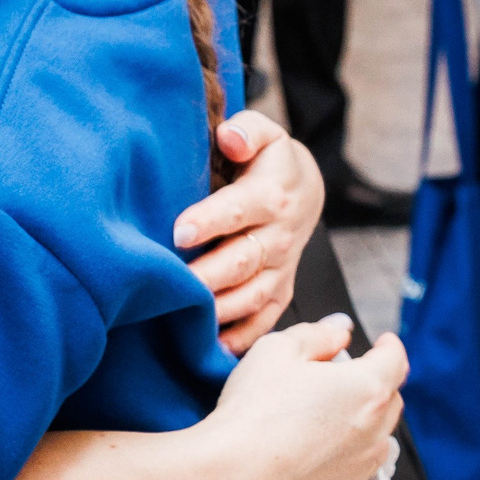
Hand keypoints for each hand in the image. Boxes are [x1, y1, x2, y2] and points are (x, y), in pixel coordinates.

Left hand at [178, 111, 323, 351]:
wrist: (303, 192)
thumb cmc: (269, 160)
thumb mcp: (265, 134)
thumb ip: (247, 131)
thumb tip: (230, 137)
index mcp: (273, 195)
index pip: (240, 209)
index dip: (210, 221)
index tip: (179, 231)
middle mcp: (280, 237)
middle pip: (244, 260)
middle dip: (209, 274)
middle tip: (175, 283)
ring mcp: (282, 268)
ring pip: (253, 295)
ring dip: (221, 309)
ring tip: (187, 318)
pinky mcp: (280, 291)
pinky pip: (265, 319)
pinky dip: (242, 337)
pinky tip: (213, 348)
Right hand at [180, 316, 407, 479]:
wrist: (233, 478)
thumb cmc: (252, 410)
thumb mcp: (276, 350)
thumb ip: (317, 335)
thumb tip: (340, 332)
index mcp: (366, 387)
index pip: (395, 360)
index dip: (389, 346)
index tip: (383, 343)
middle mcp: (375, 429)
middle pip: (390, 398)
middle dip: (375, 382)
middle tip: (344, 376)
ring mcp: (362, 466)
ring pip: (377, 435)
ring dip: (364, 420)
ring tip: (329, 414)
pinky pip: (358, 467)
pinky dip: (348, 453)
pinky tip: (316, 448)